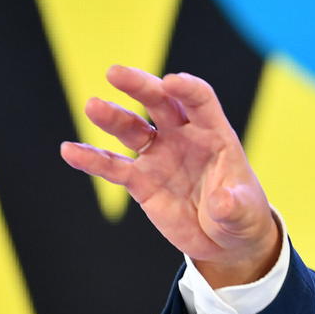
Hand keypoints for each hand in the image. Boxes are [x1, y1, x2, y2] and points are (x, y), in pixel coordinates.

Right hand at [59, 66, 279, 286]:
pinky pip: (113, 167)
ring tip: (93, 106)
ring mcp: (160, 156)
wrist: (224, 240)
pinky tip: (70, 151)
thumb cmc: (241, 217)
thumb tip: (222, 201)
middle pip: (160, 103)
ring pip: (132, 129)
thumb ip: (233, 205)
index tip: (171, 82)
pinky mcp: (141, 180)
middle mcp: (184, 138)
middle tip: (115, 73)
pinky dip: (92, 160)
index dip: (187, 89)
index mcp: (215, 135)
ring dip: (113, 118)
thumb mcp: (244, 214)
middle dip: (140, 86)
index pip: (200, 101)